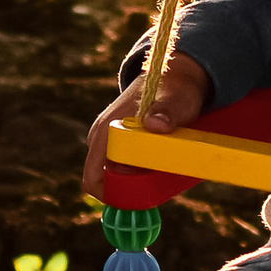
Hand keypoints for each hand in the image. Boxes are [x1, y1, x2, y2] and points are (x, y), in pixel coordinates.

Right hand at [82, 51, 211, 194]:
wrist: (176, 73)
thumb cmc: (175, 88)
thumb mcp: (177, 101)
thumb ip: (167, 112)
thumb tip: (154, 125)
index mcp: (106, 130)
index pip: (93, 177)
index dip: (113, 194)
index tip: (140, 198)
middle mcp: (103, 136)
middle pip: (107, 179)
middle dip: (129, 189)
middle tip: (158, 183)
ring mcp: (111, 138)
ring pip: (118, 173)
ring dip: (137, 180)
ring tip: (163, 172)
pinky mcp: (122, 139)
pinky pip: (125, 165)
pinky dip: (140, 171)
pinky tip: (161, 165)